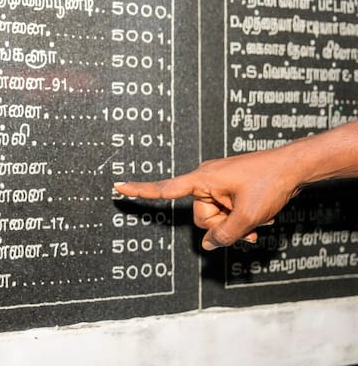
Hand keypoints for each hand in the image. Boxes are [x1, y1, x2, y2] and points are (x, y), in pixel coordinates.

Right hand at [113, 149, 301, 249]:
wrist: (295, 167)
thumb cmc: (269, 183)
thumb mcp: (247, 215)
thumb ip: (225, 234)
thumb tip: (210, 245)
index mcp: (202, 179)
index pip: (165, 188)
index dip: (140, 190)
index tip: (117, 186)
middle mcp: (206, 179)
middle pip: (201, 216)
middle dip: (222, 224)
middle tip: (247, 223)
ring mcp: (219, 183)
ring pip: (216, 216)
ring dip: (236, 223)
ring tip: (260, 220)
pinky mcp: (230, 186)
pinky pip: (226, 209)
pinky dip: (240, 217)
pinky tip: (260, 217)